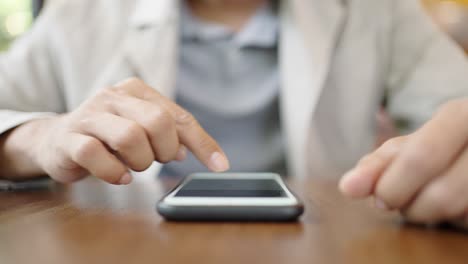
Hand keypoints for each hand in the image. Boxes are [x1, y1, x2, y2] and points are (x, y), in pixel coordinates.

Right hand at [1, 78, 228, 184]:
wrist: (57, 139)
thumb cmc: (108, 136)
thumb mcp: (141, 129)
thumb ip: (166, 135)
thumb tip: (185, 151)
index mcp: (136, 91)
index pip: (178, 116)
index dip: (202, 142)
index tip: (220, 165)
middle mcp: (113, 97)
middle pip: (157, 122)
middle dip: (164, 150)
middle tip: (155, 159)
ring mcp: (89, 116)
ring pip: (130, 137)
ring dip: (140, 161)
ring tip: (133, 166)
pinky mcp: (69, 139)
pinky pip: (96, 155)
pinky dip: (114, 172)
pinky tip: (118, 176)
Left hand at [339, 99, 467, 225]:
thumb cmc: (445, 141)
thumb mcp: (413, 141)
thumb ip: (380, 162)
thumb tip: (348, 187)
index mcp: (462, 116)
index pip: (421, 157)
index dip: (392, 186)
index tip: (377, 200)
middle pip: (441, 196)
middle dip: (409, 207)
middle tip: (397, 201)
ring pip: (458, 213)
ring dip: (429, 215)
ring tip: (424, 197)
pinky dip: (452, 220)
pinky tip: (451, 203)